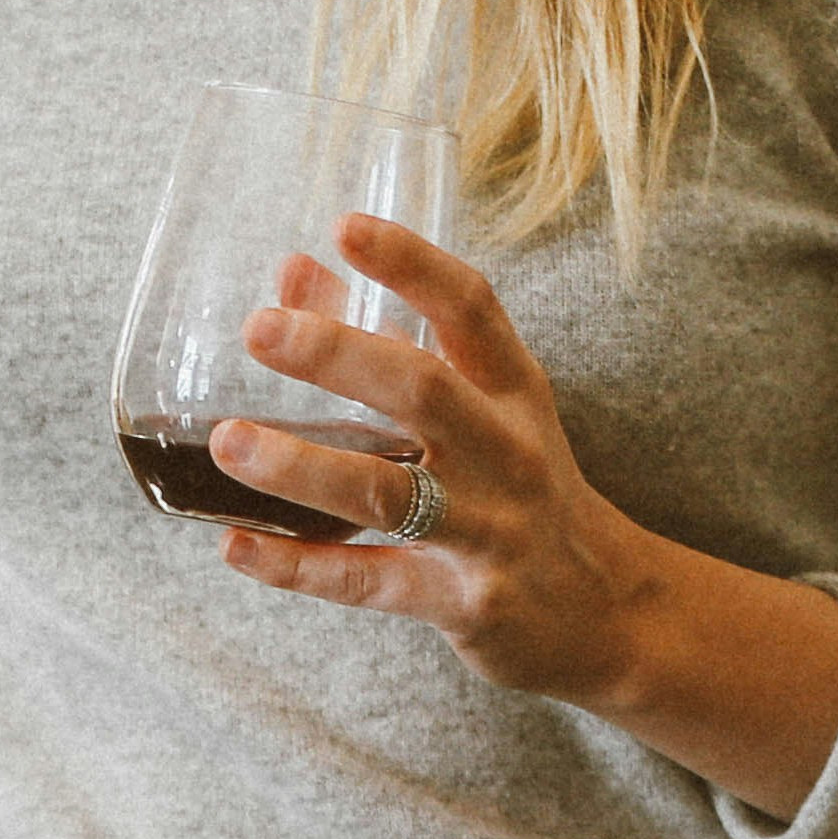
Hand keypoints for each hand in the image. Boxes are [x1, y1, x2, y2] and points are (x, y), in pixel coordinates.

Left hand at [206, 215, 658, 710]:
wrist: (609, 612)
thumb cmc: (526, 492)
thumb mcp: (487, 410)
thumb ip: (391, 339)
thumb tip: (294, 272)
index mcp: (516, 394)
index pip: (471, 309)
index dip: (410, 262)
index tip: (345, 226)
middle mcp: (508, 455)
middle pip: (423, 390)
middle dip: (336, 355)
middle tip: (259, 329)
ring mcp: (488, 533)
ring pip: (387, 493)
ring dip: (301, 468)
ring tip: (228, 443)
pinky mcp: (462, 603)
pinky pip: (368, 582)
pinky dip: (298, 567)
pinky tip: (238, 546)